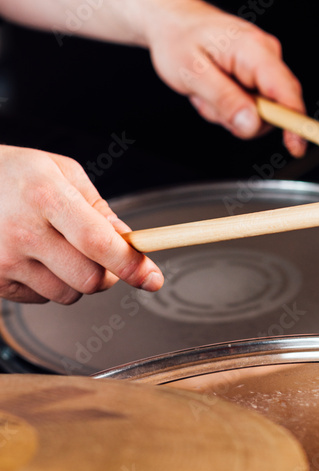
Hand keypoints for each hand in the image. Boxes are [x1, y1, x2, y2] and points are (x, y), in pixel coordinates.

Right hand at [0, 145, 162, 303]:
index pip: (101, 243)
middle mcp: (23, 230)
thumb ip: (98, 208)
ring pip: (68, 295)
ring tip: (56, 248)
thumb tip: (130, 242)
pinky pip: (41, 298)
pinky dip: (47, 284)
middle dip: (107, 274)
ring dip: (75, 280)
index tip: (152, 278)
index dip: (132, 265)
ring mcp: (5, 259)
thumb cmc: (11, 174)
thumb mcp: (58, 171)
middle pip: (89, 280)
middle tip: (102, 258)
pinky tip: (31, 257)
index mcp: (46, 194)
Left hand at [144, 0, 306, 156]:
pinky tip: (212, 90)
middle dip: (242, 116)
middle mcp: (266, 54)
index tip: (295, 147)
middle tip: (207, 101)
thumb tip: (252, 125)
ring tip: (206, 92)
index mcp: (254, 49)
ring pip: (260, 111)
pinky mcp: (257, 73)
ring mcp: (263, 64)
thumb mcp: (192, 73)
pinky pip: (252, 104)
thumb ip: (225, 100)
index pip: (286, 92)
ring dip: (230, 112)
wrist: (171, 20)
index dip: (294, 123)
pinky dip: (230, 105)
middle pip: (275, 107)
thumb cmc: (177, 39)